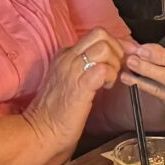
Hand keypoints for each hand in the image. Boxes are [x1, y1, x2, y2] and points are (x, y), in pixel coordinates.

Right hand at [23, 30, 122, 154]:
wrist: (40, 131)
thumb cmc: (56, 113)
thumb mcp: (68, 82)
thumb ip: (84, 69)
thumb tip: (107, 64)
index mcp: (64, 55)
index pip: (96, 35)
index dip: (115, 44)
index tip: (124, 57)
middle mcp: (68, 58)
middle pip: (100, 34)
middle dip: (117, 48)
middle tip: (117, 68)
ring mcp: (72, 70)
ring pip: (104, 47)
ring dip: (114, 62)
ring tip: (110, 79)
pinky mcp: (80, 86)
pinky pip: (103, 69)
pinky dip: (111, 76)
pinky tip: (107, 87)